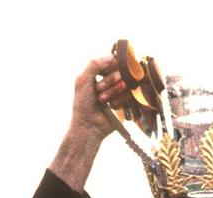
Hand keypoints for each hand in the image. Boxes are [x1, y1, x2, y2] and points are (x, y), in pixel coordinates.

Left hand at [49, 55, 128, 192]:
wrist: (89, 126)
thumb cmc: (83, 105)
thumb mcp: (83, 81)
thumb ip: (94, 64)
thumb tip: (111, 56)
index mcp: (99, 74)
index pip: (112, 61)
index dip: (110, 65)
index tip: (103, 73)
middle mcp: (110, 81)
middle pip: (121, 71)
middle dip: (109, 81)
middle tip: (99, 90)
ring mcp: (119, 92)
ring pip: (126, 83)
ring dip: (113, 92)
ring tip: (102, 101)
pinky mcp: (126, 103)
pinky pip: (130, 95)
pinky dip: (119, 101)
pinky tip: (111, 107)